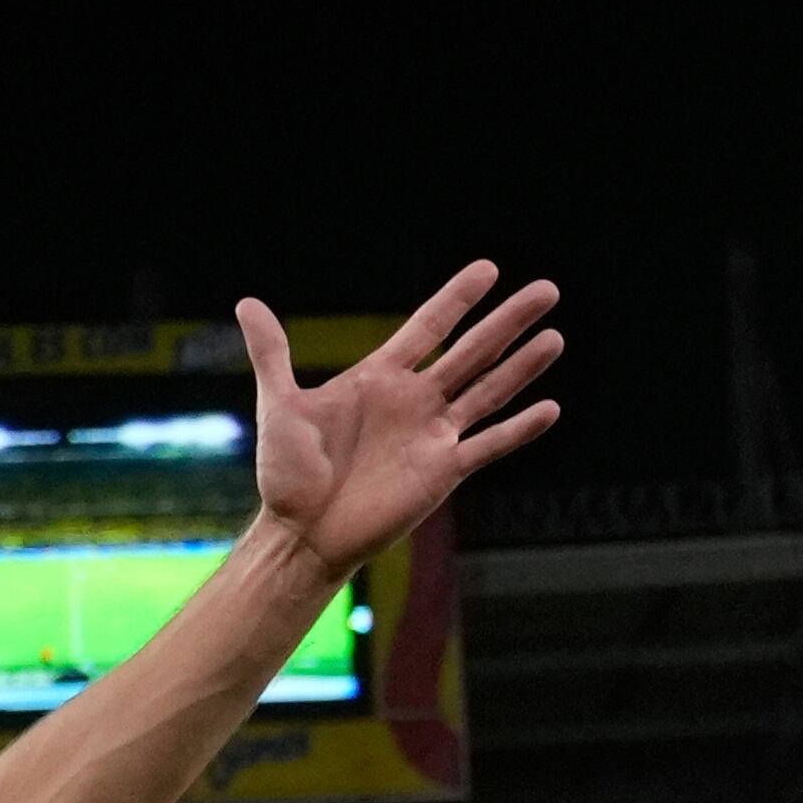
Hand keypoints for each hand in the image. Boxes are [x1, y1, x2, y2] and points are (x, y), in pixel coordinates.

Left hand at [243, 261, 562, 577]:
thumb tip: (247, 302)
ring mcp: (431, 435)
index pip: (428, 327)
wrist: (300, 533)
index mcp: (379, 378)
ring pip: (488, 391)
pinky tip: (550, 409)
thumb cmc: (286, 474)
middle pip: (471, 351)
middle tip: (547, 288)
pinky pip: (488, 445)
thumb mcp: (280, 405)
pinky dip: (519, 429)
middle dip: (507, 321)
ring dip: (522, 366)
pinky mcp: (442, 472)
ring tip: (555, 336)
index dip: (457, 299)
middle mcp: (412, 401)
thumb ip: (272, 353)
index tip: (488, 269)